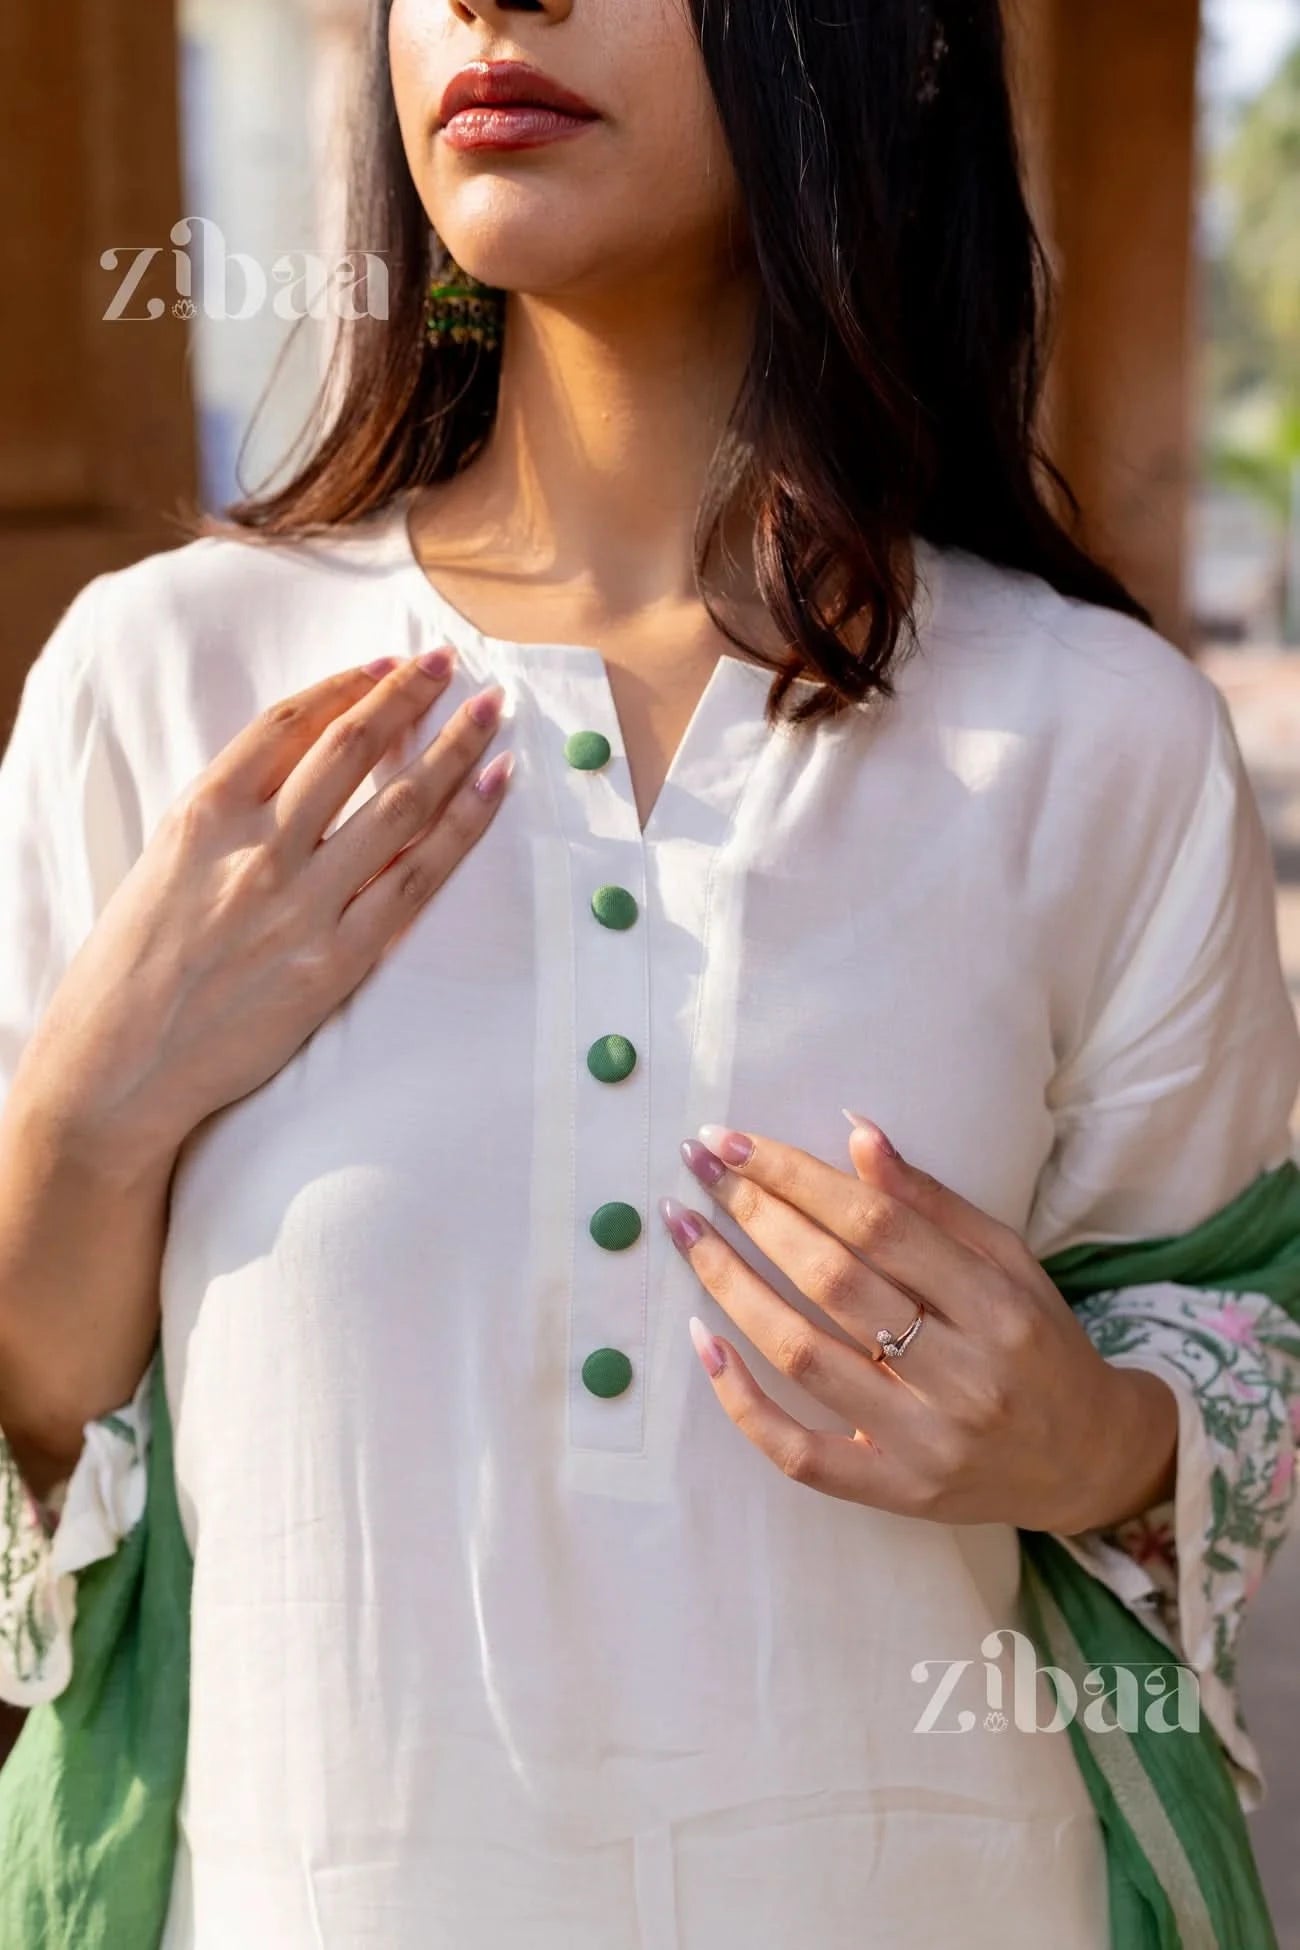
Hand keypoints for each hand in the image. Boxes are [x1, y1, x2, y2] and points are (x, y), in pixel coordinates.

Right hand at [12, 648, 512, 1181]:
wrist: (118, 1069)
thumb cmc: (128, 973)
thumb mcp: (161, 865)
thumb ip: (226, 818)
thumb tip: (297, 776)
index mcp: (203, 814)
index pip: (290, 726)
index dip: (346, 687)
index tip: (386, 666)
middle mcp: (257, 848)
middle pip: (353, 749)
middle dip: (410, 696)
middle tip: (449, 664)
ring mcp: (302, 904)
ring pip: (399, 804)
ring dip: (454, 747)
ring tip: (492, 712)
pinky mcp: (336, 961)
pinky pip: (416, 880)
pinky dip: (462, 827)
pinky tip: (492, 788)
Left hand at [661, 1114, 1178, 1535]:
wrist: (1086, 1460)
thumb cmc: (1036, 1342)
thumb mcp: (1006, 1259)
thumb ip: (930, 1202)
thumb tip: (853, 1132)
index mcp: (996, 1305)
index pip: (877, 1225)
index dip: (799, 1177)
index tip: (736, 1141)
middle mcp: (963, 1376)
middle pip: (834, 1280)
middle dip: (756, 1215)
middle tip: (700, 1166)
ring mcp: (924, 1442)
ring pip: (803, 1355)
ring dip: (730, 1285)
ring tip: (686, 1231)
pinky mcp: (893, 1493)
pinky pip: (797, 1451)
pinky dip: (740, 1398)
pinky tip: (700, 1339)